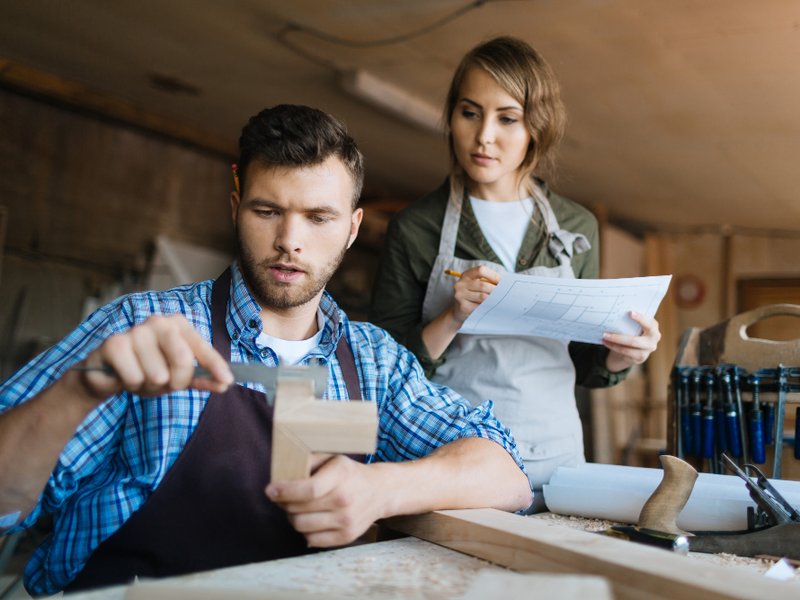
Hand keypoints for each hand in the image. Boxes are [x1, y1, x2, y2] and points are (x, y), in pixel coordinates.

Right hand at [78, 315, 232, 400]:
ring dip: (149, 386)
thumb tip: (224, 383)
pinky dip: (131, 384)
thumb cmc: (147, 370)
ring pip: (158, 375)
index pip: (202, 348)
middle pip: (183, 361)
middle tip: (164, 382)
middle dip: (176, 382)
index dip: (215, 366)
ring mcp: (136, 331)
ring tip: (140, 377)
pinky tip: (124, 375)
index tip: (227, 382)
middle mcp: (159, 322)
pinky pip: (135, 378)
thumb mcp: (177, 376)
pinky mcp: (114, 344)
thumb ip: (201, 379)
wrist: (107, 374)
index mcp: (178, 325)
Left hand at [265, 455, 383, 547]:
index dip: (285, 491)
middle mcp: (345, 499)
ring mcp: (347, 520)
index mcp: (341, 475)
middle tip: (281, 498)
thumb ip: (307, 463)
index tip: (270, 490)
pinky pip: (311, 540)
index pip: (308, 489)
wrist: (380, 491)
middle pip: (299, 509)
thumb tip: (280, 475)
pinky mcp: (347, 536)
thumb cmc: (348, 473)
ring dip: (292, 517)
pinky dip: (305, 530)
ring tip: (296, 508)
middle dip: (283, 503)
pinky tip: (310, 519)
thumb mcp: (331, 458)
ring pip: (301, 526)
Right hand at [449, 266, 500, 324]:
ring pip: (483, 297)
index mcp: (466, 275)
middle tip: (504, 294)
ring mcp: (460, 295)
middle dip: (495, 290)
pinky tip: (490, 308)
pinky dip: (487, 308)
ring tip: (498, 301)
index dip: (493, 275)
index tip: (502, 282)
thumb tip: (505, 283)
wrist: (459, 310)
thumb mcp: (477, 284)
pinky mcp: (462, 307)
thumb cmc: (473, 295)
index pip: (481, 270)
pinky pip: (479, 307)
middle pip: (483, 285)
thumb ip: (489, 281)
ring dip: (492, 300)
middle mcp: (460, 284)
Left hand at [602, 311, 660, 371]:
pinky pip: (625, 353)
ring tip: (604, 337)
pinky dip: (614, 347)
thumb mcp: (635, 324)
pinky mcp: (640, 358)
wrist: (635, 347)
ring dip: (614, 343)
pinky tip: (606, 342)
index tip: (630, 313)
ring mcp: (647, 350)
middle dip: (618, 338)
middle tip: (605, 333)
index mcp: (653, 327)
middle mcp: (653, 340)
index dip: (641, 318)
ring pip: (628, 349)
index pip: (649, 323)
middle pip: (635, 341)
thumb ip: (631, 320)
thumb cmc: (634, 330)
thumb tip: (616, 314)